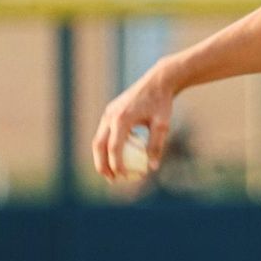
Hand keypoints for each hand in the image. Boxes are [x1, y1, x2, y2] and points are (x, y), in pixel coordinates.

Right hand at [91, 62, 174, 181]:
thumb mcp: (163, 125)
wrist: (158, 81)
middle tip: (111, 180)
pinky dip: (108, 146)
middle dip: (102, 165)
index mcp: (122, 118)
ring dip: (103, 157)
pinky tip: (119, 157)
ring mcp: (108, 113)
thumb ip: (156, 146)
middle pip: (98, 145)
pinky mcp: (110, 112)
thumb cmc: (162, 103)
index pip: (114, 148)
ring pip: (99, 140)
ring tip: (113, 173)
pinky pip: (105, 133)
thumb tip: (152, 168)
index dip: (117, 165)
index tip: (125, 177)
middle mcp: (110, 115)